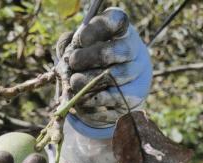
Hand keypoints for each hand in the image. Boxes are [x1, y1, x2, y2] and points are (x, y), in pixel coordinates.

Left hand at [57, 7, 152, 133]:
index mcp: (120, 32)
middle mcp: (133, 51)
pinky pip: (113, 101)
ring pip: (114, 78)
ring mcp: (136, 75)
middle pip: (117, 51)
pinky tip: (81, 101)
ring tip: (74, 82)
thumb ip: (68, 45)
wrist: (109, 92)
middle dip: (90, 57)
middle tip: (73, 62)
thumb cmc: (88, 64)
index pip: (116, 21)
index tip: (81, 39)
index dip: (98, 29)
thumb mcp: (77, 48)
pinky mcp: (133, 99)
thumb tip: (66, 49)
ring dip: (89, 82)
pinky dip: (93, 102)